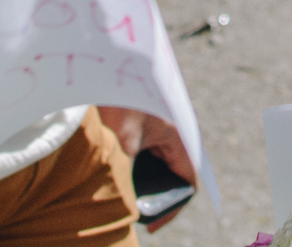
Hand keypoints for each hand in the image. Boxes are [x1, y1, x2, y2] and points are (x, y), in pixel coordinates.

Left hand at [94, 109, 196, 232]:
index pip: (189, 181)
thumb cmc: (117, 100)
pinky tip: (118, 174)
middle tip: (137, 213)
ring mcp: (158, 128)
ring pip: (160, 164)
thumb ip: (126, 172)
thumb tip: (122, 201)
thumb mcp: (121, 141)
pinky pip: (148, 152)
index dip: (174, 207)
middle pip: (174, 174)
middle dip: (157, 196)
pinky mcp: (144, 124)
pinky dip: (137, 167)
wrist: (102, 66)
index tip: (152, 224)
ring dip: (145, 181)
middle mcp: (172, 133)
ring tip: (126, 195)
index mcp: (177, 137)